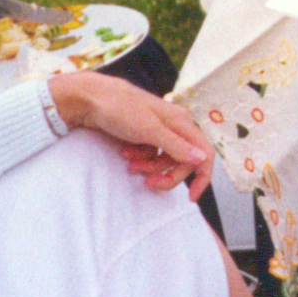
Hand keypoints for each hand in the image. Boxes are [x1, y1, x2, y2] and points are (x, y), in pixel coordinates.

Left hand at [48, 72, 214, 199]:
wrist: (92, 99)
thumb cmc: (121, 109)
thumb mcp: (149, 130)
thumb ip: (177, 146)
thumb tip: (202, 158)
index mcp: (182, 123)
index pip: (205, 153)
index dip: (202, 177)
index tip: (191, 197)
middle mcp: (175, 126)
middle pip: (184, 161)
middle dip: (167, 174)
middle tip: (148, 183)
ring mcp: (160, 130)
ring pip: (165, 160)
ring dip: (149, 168)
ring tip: (131, 164)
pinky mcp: (145, 134)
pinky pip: (151, 155)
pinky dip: (141, 160)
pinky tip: (126, 154)